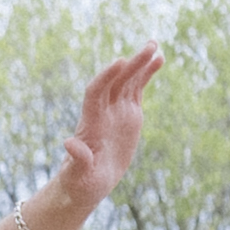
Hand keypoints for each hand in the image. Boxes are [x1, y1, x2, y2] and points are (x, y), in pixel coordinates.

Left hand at [53, 44, 162, 212]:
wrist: (87, 183)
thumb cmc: (79, 183)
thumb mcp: (78, 176)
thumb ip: (77, 160)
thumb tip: (69, 143)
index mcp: (91, 124)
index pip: (95, 93)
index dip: (106, 76)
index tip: (120, 61)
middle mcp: (103, 112)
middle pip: (115, 81)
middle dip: (131, 64)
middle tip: (149, 46)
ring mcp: (116, 111)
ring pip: (127, 81)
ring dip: (140, 63)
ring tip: (154, 46)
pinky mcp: (128, 114)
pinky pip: (137, 89)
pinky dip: (146, 74)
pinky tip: (159, 59)